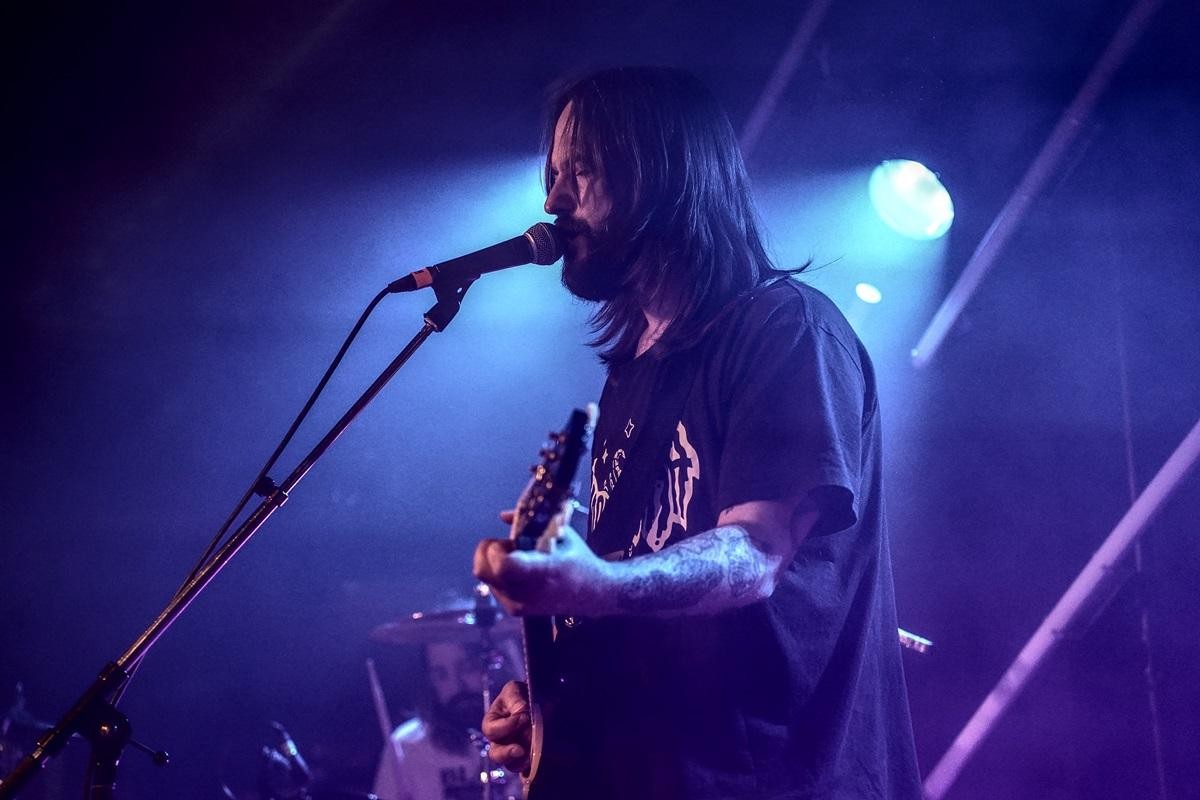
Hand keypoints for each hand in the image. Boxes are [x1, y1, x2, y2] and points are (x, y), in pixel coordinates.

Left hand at [472, 510, 612, 616]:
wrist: (591, 593)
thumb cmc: (577, 558)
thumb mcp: (560, 532)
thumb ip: (530, 521)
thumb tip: (503, 516)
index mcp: (543, 570)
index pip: (505, 565)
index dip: (497, 549)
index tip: (508, 541)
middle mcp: (527, 591)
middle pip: (482, 570)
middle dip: (488, 550)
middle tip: (508, 545)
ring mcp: (519, 604)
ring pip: (484, 576)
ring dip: (492, 561)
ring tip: (516, 557)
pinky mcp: (515, 610)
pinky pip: (492, 585)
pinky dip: (497, 573)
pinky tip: (518, 570)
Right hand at [483, 680, 531, 772]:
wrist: (542, 701)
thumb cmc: (522, 694)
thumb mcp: (515, 690)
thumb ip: (516, 700)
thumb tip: (522, 712)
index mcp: (492, 722)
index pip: (492, 729)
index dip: (507, 726)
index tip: (525, 717)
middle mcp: (500, 740)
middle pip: (495, 754)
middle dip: (507, 753)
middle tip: (521, 750)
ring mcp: (513, 751)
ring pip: (511, 765)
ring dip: (521, 762)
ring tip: (532, 756)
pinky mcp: (527, 760)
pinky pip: (526, 771)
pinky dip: (531, 770)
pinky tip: (538, 766)